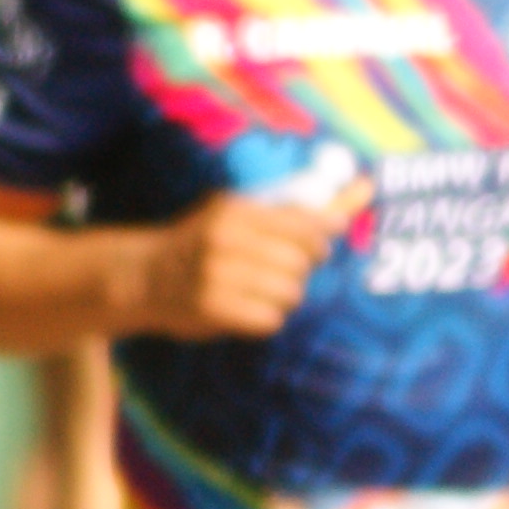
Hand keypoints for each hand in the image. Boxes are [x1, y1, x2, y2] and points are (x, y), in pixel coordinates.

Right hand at [130, 191, 344, 339]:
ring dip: (284, 297)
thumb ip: (302, 210)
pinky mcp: (212, 308)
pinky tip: (248, 309)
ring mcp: (217, 274)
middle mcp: (225, 238)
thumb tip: (364, 189)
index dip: (320, 241)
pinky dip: (266, 318)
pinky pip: (270, 319)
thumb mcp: (241, 215)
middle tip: (279, 273)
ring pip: (289, 292)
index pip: (304, 224)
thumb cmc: (204, 243)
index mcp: (235, 210)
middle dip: (299, 271)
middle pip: (300, 262)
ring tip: (262, 292)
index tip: (317, 249)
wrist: (143, 276)